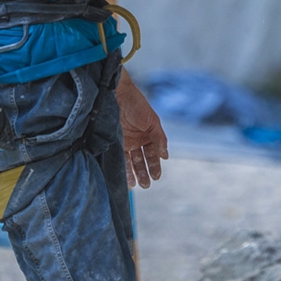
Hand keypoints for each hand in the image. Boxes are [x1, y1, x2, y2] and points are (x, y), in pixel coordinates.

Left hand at [116, 70, 168, 188]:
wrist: (118, 94)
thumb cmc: (137, 105)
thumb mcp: (153, 122)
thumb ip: (159, 139)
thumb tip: (166, 156)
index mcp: (149, 134)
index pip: (153, 154)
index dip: (155, 165)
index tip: (156, 177)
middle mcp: (137, 140)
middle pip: (141, 160)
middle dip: (144, 173)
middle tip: (146, 185)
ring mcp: (125, 141)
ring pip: (130, 161)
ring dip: (133, 173)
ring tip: (135, 185)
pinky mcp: (114, 141)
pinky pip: (119, 157)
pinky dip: (122, 167)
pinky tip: (124, 177)